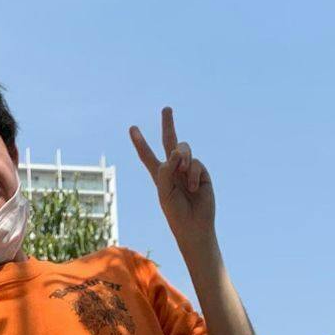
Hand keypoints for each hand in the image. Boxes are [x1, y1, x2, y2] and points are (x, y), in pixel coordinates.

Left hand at [130, 106, 215, 253]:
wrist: (194, 226)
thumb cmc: (175, 212)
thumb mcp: (164, 191)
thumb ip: (166, 169)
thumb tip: (176, 150)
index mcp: (160, 175)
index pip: (148, 155)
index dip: (140, 143)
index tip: (132, 128)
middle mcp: (174, 169)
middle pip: (170, 141)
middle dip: (168, 124)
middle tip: (166, 108)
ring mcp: (188, 170)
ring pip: (183, 149)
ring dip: (181, 157)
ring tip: (182, 170)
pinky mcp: (202, 173)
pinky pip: (195, 163)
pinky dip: (192, 174)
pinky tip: (193, 188)